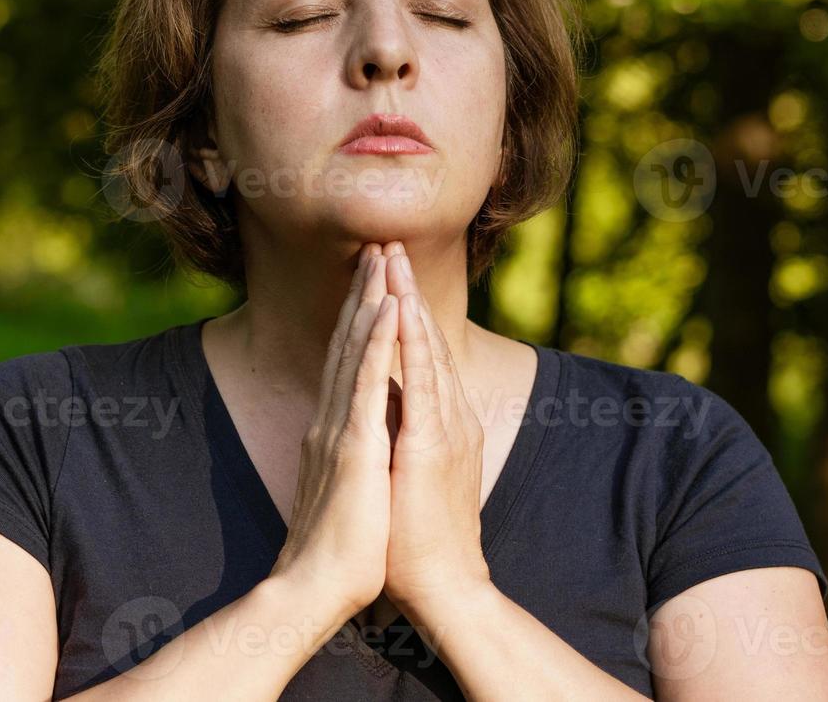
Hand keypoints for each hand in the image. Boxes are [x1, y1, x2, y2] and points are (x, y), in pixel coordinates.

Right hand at [268, 244, 398, 620]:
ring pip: (354, 350)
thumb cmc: (340, 551)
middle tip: (377, 247)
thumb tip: (364, 436)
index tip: (374, 280)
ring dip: (371, 301)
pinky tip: (387, 309)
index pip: (347, 362)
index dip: (360, 318)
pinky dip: (376, 341)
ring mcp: (338, 429)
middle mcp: (330, 421)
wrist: (316, 590)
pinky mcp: (352, 445)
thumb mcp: (349, 489)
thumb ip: (352, 456)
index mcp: (332, 432)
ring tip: (383, 258)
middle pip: (347, 343)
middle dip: (364, 293)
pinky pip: (366, 382)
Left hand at [379, 241, 492, 619]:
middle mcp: (445, 414)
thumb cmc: (417, 539)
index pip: (415, 353)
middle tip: (388, 242)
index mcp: (436, 420)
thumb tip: (388, 407)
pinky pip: (419, 379)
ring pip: (422, 348)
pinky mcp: (432, 442)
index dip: (399, 309)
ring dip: (406, 299)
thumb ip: (404, 435)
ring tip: (393, 257)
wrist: (441, 585)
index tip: (382, 271)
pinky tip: (400, 309)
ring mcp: (443, 425)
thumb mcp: (408, 472)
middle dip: (403, 289)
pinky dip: (409, 341)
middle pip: (420, 338)